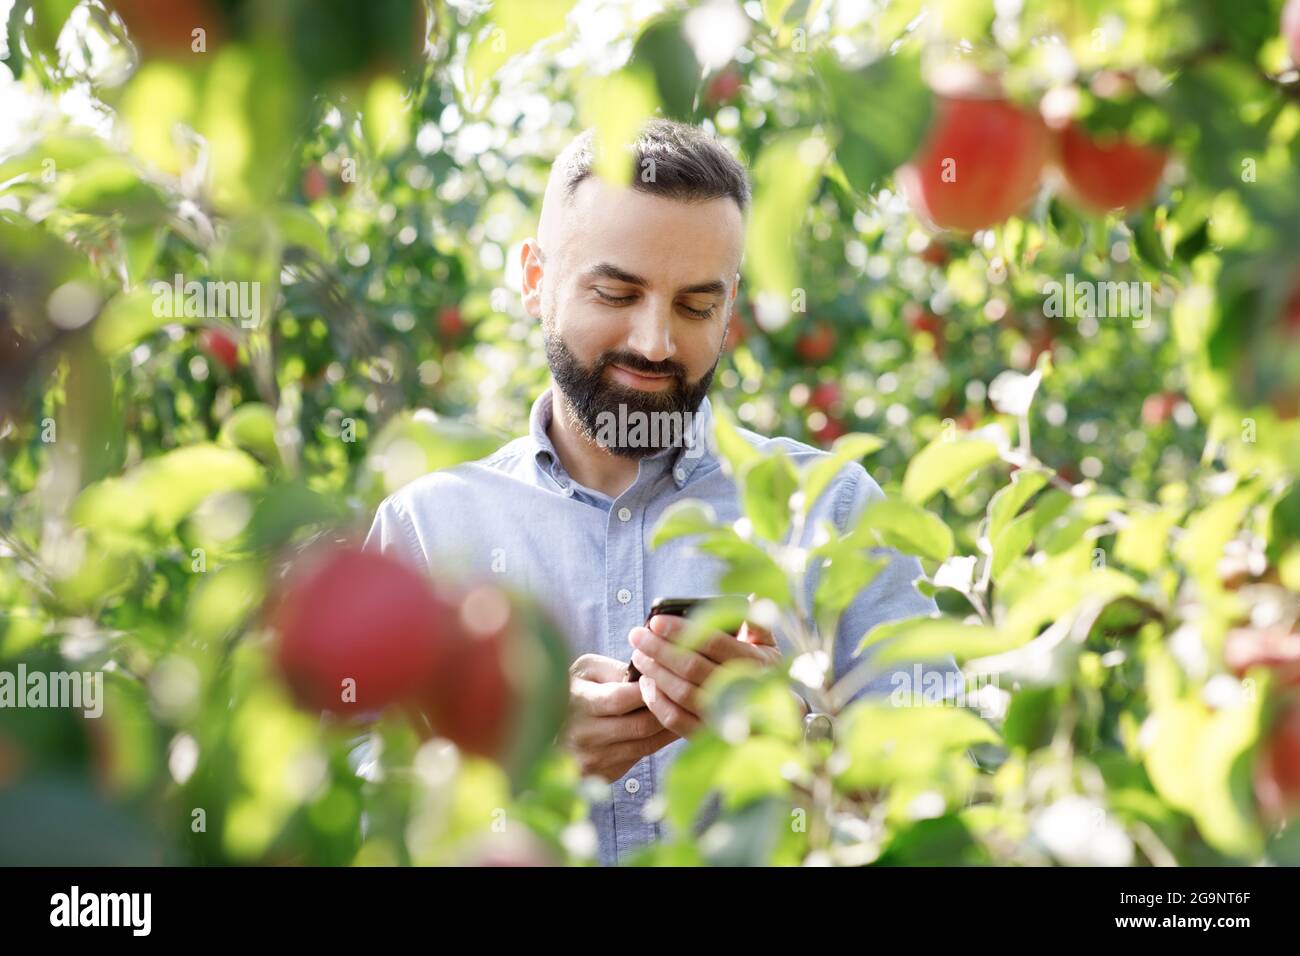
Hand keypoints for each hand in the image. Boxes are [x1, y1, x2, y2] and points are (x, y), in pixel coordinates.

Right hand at [560, 653, 678, 782]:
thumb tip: (649, 675)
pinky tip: (664, 730)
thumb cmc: (575, 689)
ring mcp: (592, 759)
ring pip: (645, 745)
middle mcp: (583, 734)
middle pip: (640, 725)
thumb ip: (616, 669)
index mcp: (578, 702)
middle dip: (666, 710)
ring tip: (682, 713)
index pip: (622, 699)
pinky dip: (655, 744)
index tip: (664, 679)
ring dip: (668, 730)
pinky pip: (638, 759)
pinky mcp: (601, 774)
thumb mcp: (587, 669)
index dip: (649, 689)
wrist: (547, 728)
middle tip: (683, 698)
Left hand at [628, 614, 781, 736]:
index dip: (681, 630)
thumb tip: (751, 596)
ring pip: (680, 693)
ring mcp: (723, 715)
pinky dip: (656, 701)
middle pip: (690, 666)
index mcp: (753, 662)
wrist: (774, 720)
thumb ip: (756, 620)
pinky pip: (675, 720)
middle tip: (637, 635)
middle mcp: (739, 690)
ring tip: (639, 656)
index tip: (656, 620)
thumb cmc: (764, 673)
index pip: (711, 641)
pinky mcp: (708, 734)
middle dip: (658, 649)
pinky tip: (646, 684)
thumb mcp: (767, 644)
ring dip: (655, 673)